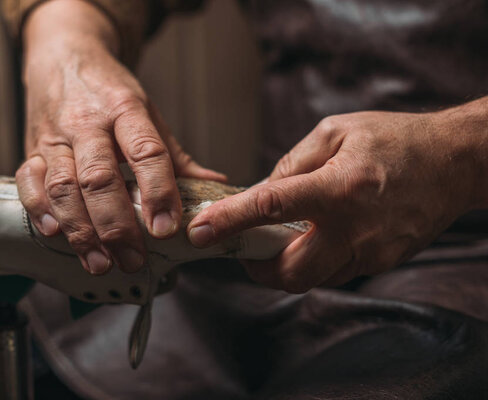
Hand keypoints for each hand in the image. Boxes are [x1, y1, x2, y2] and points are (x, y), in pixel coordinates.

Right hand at [15, 0, 224, 274]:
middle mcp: (88, 123)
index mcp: (125, 110)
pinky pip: (28, 180)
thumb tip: (215, 184)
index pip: (146, 152)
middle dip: (117, 226)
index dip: (159, 192)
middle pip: (100, 178)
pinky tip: (56, 234)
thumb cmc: (110, 92)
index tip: (167, 228)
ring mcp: (56, 136)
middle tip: (134, 259)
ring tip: (100, 262)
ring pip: (64, 186)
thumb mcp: (148, 111)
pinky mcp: (32, 147)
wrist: (64, 56)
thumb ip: (175, 155)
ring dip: (82, 230)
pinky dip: (39, 208)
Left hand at [187, 105, 486, 292]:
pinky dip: (313, 260)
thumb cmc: (394, 139)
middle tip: (244, 250)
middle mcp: (355, 228)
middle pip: (290, 273)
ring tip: (276, 242)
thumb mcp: (336, 132)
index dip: (230, 223)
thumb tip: (259, 192)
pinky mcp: (381, 262)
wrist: (454, 163)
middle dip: (257, 269)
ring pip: (312, 278)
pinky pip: (335, 271)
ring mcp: (371, 252)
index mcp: (339, 187)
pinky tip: (313, 237)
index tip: (200, 233)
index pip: (271, 208)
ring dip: (284, 267)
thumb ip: (292, 164)